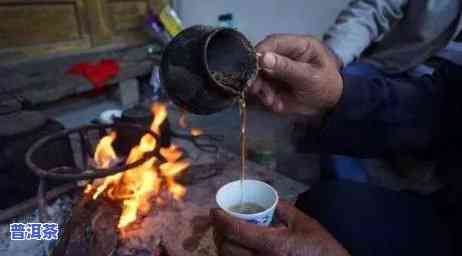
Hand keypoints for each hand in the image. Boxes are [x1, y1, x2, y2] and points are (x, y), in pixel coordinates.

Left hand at [210, 201, 349, 255]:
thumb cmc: (320, 247)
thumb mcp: (303, 222)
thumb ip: (283, 209)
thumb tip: (269, 199)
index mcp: (272, 244)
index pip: (237, 230)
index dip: (221, 219)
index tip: (214, 211)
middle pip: (227, 248)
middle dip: (218, 233)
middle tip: (218, 222)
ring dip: (222, 246)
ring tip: (224, 234)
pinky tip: (236, 248)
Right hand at [251, 34, 342, 115]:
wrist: (332, 105)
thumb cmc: (326, 85)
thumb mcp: (309, 76)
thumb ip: (287, 68)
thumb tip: (263, 58)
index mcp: (297, 46)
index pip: (273, 43)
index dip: (260, 51)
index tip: (251, 65)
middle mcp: (283, 56)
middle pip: (261, 59)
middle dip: (257, 74)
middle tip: (255, 88)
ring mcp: (277, 71)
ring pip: (259, 76)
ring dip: (261, 89)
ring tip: (271, 100)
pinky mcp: (274, 85)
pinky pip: (263, 89)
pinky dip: (266, 98)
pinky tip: (276, 104)